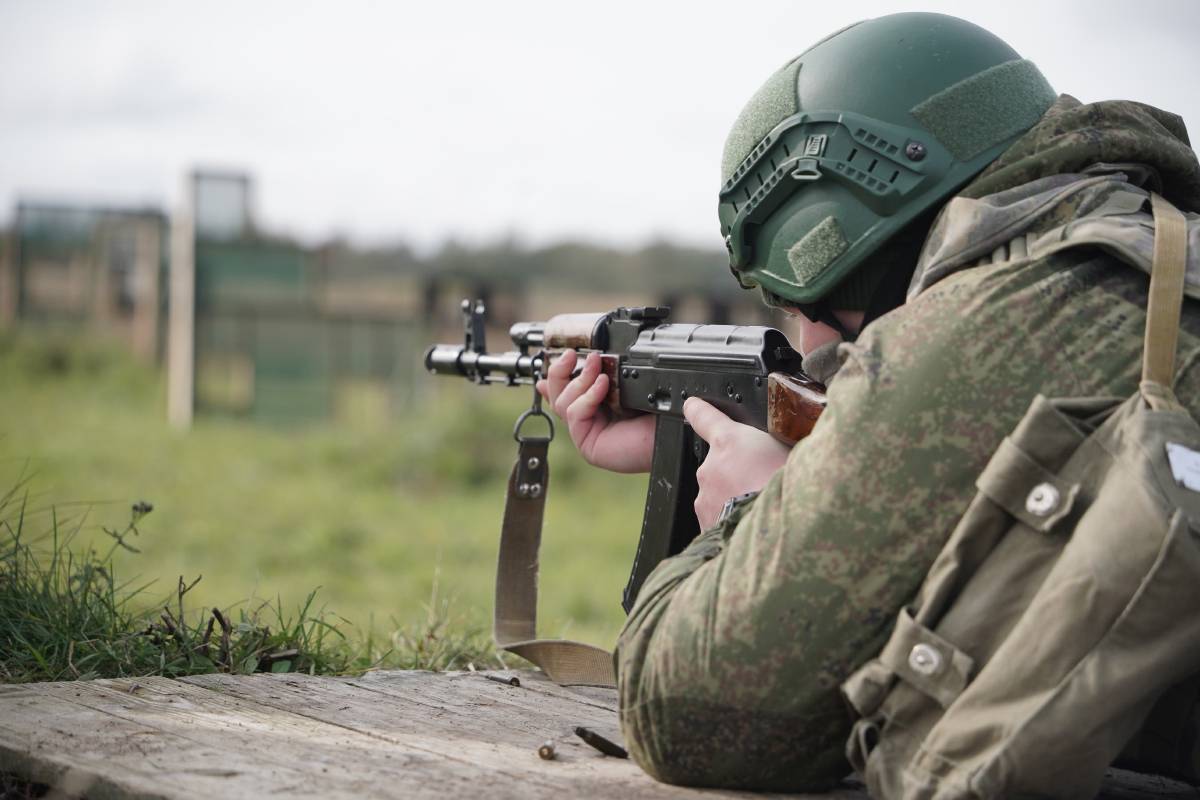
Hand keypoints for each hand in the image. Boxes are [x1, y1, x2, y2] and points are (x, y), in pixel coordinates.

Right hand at [536, 349, 655, 472]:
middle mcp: (588, 420)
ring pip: (562, 403)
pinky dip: (587, 396)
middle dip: (559, 372)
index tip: (562, 355)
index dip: (556, 375)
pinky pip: (575, 413)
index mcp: (595, 406)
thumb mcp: (628, 384)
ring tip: (596, 364)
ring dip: (579, 380)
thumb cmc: (658, 411)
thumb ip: (606, 374)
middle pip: (557, 396)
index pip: (565, 391)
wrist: (673, 430)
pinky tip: (603, 384)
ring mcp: (586, 433)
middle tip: (570, 354)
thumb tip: (587, 358)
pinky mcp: (588, 444)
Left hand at [683, 397, 792, 528]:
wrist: (773, 534)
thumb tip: (789, 447)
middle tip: (766, 482)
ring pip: (720, 494)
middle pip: (721, 465)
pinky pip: (721, 519)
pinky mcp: (706, 526)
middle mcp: (710, 468)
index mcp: (729, 442)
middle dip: (740, 473)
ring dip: (737, 498)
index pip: (705, 417)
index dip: (699, 410)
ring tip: (764, 507)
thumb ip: (782, 446)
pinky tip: (755, 524)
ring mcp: (705, 499)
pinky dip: (735, 521)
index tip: (692, 406)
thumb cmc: (788, 490)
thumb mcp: (795, 453)